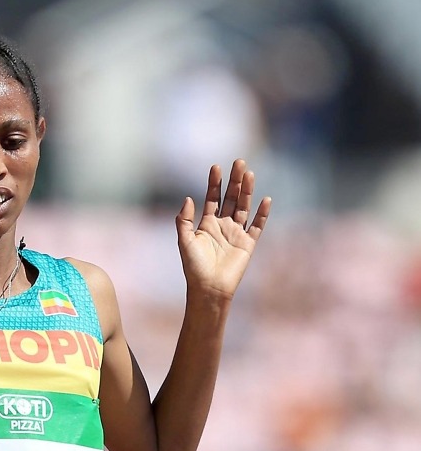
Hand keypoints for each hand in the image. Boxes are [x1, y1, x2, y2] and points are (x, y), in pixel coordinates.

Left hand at [175, 159, 271, 300]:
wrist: (209, 288)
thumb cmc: (194, 267)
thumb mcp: (185, 241)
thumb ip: (184, 220)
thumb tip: (188, 198)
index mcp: (207, 224)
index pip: (212, 198)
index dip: (214, 183)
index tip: (216, 166)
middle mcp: (223, 225)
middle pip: (231, 198)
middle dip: (234, 181)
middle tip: (239, 162)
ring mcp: (237, 233)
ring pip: (244, 207)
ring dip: (247, 191)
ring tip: (249, 173)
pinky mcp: (248, 244)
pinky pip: (257, 226)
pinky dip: (262, 214)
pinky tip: (265, 199)